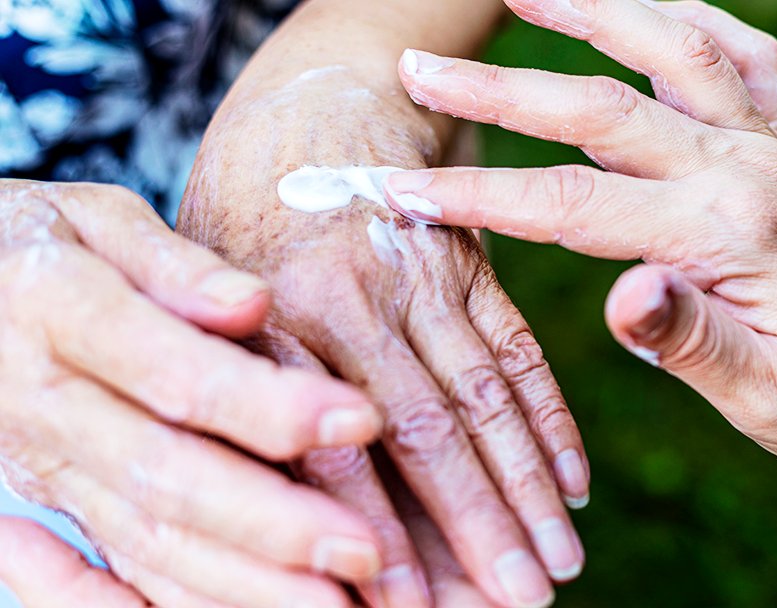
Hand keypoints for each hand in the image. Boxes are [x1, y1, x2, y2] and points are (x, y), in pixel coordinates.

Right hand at [0, 181, 383, 606]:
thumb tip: (252, 303)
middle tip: (366, 550)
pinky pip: (108, 574)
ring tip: (334, 603)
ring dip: (242, 583)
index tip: (363, 419)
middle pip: (165, 475)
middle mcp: (44, 404)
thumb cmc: (45, 242)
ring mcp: (43, 468)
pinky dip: (176, 606)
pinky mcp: (52, 506)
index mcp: (58, 314)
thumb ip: (175, 264)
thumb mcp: (96, 217)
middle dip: (273, 521)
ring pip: (144, 539)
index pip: (176, 373)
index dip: (271, 405)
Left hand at [181, 67, 586, 606]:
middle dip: (480, 530)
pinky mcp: (474, 267)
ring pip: (487, 397)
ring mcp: (429, 279)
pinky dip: (549, 420)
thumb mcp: (209, 283)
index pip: (338, 449)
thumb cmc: (249, 206)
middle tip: (519, 605)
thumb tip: (266, 508)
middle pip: (433, 433)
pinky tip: (574, 483)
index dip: (377, 535)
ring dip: (527, 490)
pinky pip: (519, 350)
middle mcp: (364, 300)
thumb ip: (239, 382)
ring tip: (561, 565)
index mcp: (286, 316)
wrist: (324, 97)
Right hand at [384, 0, 776, 477]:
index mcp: (726, 234)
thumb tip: (622, 295)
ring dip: (590, 10)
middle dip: (497, 89)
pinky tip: (641, 7)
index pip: (572, 205)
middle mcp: (744, 168)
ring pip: (669, 46)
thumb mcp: (768, 398)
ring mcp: (764, 145)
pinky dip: (685, 16)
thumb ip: (694, 342)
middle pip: (598, 107)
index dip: (481, 196)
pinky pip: (737, 52)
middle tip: (419, 68)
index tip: (402, 192)